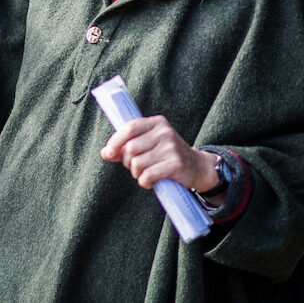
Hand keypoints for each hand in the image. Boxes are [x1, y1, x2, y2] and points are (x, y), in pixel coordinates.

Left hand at [100, 115, 219, 192]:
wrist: (198, 167)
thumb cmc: (166, 155)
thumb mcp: (149, 144)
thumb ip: (126, 146)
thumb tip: (105, 153)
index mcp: (157, 123)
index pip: (129, 128)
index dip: (115, 141)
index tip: (109, 153)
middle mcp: (165, 132)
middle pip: (130, 148)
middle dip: (127, 161)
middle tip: (135, 167)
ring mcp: (171, 148)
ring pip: (137, 164)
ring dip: (136, 173)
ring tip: (145, 173)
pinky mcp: (176, 165)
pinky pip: (148, 176)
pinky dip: (144, 182)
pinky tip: (151, 181)